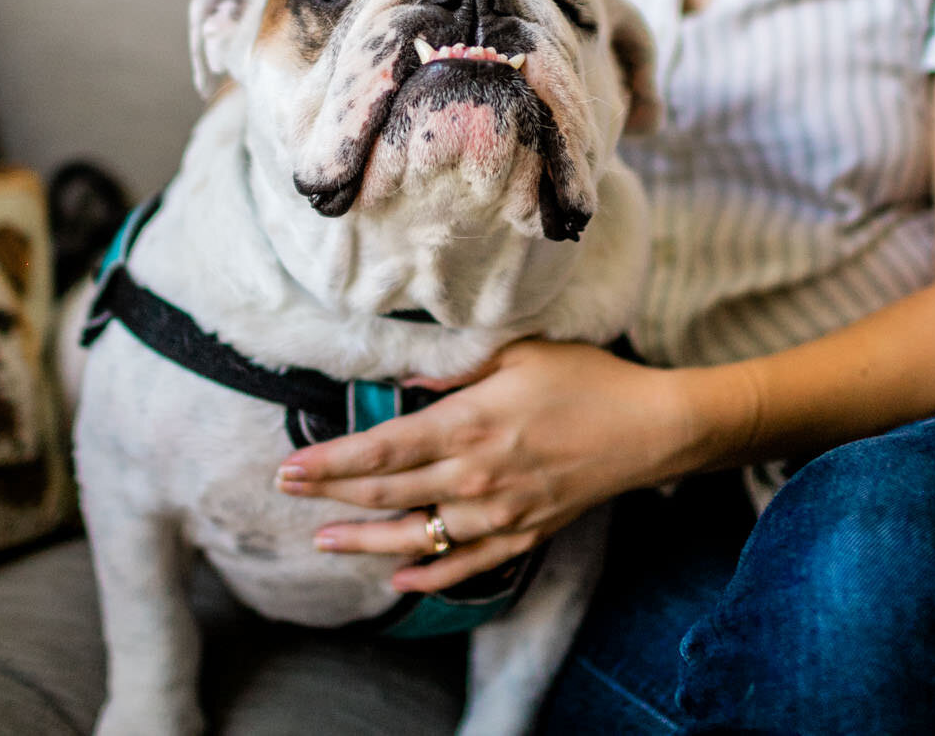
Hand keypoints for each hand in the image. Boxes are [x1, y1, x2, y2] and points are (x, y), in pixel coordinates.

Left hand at [274, 340, 692, 590]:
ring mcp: (500, 512)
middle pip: (387, 493)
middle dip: (330, 493)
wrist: (650, 428)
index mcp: (469, 423)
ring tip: (323, 540)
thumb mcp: (518, 354)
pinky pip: (466, 564)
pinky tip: (397, 579)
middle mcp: (476, 475)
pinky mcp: (523, 533)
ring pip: (417, 536)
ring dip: (365, 539)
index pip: (381, 450)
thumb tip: (403, 382)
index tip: (291, 465)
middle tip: (285, 489)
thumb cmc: (586, 379)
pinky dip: (429, 575)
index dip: (330, 461)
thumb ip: (455, 370)